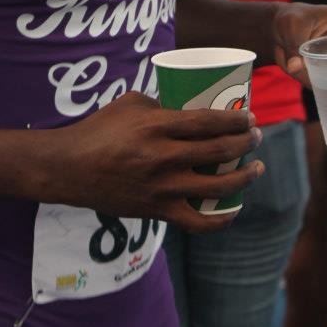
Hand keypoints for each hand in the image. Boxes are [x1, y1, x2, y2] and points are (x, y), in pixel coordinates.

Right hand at [42, 92, 263, 232]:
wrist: (69, 168)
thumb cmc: (99, 129)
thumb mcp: (130, 104)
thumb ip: (162, 105)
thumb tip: (191, 109)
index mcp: (155, 126)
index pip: (207, 121)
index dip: (236, 121)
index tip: (252, 117)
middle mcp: (162, 157)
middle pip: (218, 151)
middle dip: (246, 143)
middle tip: (257, 136)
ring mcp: (160, 188)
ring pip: (216, 187)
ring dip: (244, 176)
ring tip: (256, 168)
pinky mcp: (156, 211)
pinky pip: (197, 222)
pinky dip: (220, 219)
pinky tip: (234, 208)